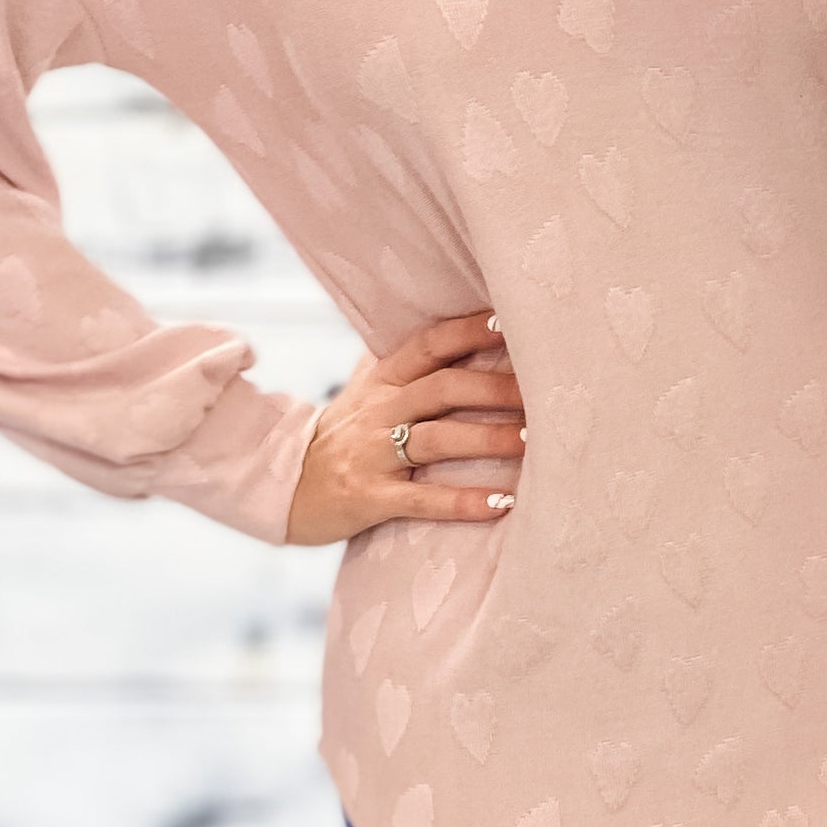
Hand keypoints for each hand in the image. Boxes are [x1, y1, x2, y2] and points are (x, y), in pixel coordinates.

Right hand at [286, 308, 525, 543]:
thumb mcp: (365, 390)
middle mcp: (378, 411)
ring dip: (487, 439)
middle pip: (441, 389)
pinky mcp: (371, 497)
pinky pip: (423, 499)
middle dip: (493, 388)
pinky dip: (462, 502)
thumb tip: (451, 322)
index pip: (429, 345)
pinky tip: (501, 505)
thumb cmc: (341, 436)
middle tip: (542, 393)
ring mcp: (373, 454)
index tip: (510, 324)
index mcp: (381, 379)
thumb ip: (402, 362)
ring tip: (531, 443)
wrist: (284, 485)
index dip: (468, 332)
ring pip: (436, 440)